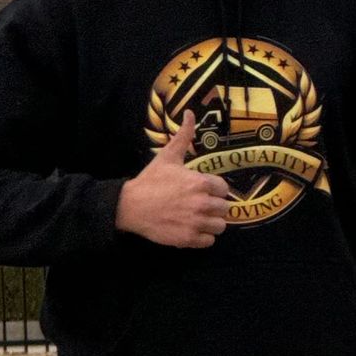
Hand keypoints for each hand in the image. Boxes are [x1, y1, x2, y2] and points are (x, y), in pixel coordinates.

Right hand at [116, 111, 233, 246]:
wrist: (130, 206)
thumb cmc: (151, 181)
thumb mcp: (168, 157)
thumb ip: (184, 137)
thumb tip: (190, 113)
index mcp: (202, 183)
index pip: (224, 189)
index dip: (213, 190)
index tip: (201, 190)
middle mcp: (203, 204)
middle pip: (225, 209)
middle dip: (213, 206)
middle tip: (198, 204)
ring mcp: (196, 223)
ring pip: (220, 226)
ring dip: (211, 223)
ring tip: (196, 217)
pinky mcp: (189, 239)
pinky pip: (209, 241)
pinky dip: (202, 237)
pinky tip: (190, 228)